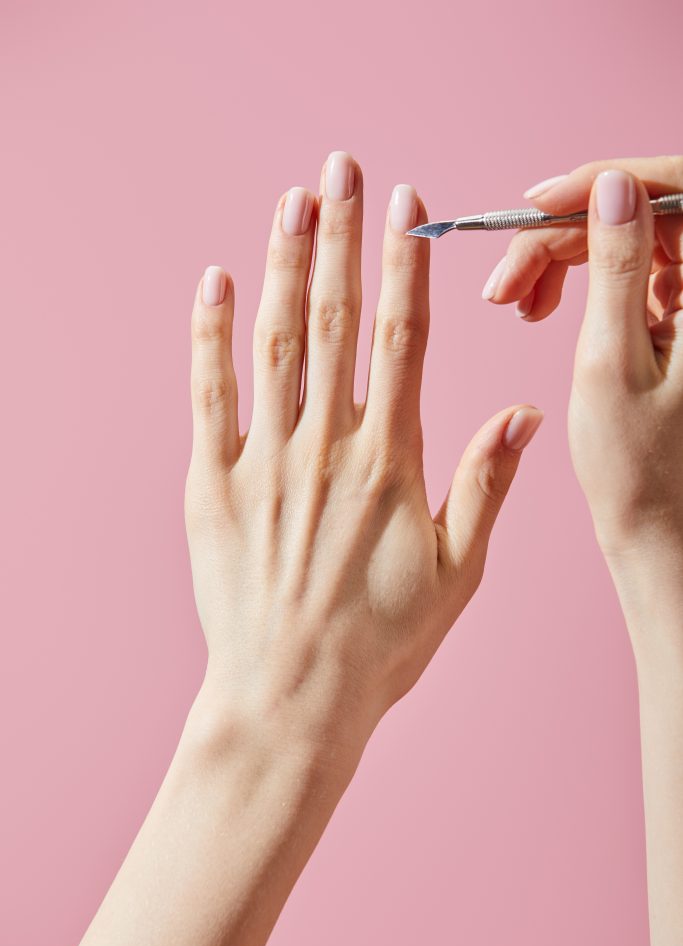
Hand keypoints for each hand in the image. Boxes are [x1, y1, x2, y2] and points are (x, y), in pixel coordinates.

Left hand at [185, 151, 541, 761]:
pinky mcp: (213, 488)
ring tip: (294, 200)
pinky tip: (217, 283)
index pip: (403, 340)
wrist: (292, 698)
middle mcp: (327, 448)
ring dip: (286, 266)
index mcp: (390, 463)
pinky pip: (209, 397)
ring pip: (277, 344)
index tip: (406, 207)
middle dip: (343, 237)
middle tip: (344, 168)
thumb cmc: (381, 643)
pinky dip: (211, 337)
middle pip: (338, 321)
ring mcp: (265, 464)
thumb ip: (488, 484)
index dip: (404, 266)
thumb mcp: (458, 572)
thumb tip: (524, 411)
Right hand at [482, 156, 682, 556]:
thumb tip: (611, 187)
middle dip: (565, 234)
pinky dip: (578, 281)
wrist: (657, 528)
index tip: (535, 205)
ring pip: (626, 239)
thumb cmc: (639, 468)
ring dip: (563, 257)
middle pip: (641, 214)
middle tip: (506, 280)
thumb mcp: (613, 361)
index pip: (672, 195)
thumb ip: (617, 267)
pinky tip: (540, 306)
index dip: (601, 186)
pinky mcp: (675, 317)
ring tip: (516, 301)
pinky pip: (625, 270)